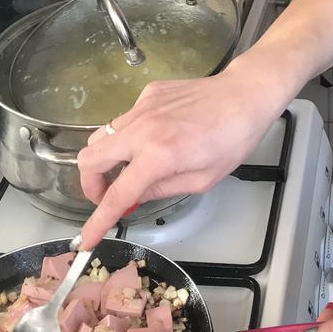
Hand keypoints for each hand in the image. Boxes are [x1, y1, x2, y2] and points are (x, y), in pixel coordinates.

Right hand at [76, 66, 279, 248]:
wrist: (245, 94)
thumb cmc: (233, 140)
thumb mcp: (201, 180)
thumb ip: (161, 190)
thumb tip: (132, 196)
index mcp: (158, 155)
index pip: (117, 195)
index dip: (98, 221)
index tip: (87, 239)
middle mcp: (142, 128)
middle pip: (89, 158)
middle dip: (90, 184)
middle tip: (106, 196)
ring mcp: (142, 106)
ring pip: (102, 135)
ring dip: (106, 159)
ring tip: (128, 170)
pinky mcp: (148, 92)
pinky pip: (125, 119)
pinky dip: (128, 135)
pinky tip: (154, 138)